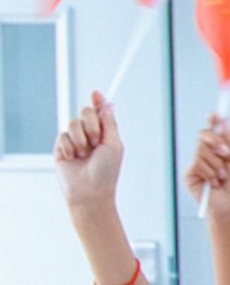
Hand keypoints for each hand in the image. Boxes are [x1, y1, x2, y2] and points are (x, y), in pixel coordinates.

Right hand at [53, 91, 125, 211]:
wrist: (90, 191)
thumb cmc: (106, 171)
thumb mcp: (114, 144)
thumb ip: (109, 123)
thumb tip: (109, 104)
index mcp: (105, 133)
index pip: (100, 112)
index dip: (98, 101)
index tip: (95, 92)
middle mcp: (89, 135)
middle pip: (85, 112)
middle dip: (90, 123)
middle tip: (95, 140)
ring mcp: (75, 141)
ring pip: (72, 123)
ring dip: (80, 139)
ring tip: (84, 155)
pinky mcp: (61, 148)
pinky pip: (62, 136)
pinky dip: (69, 147)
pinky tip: (72, 159)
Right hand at [184, 114, 229, 222]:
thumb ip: (229, 139)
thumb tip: (223, 119)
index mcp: (218, 149)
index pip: (212, 130)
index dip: (212, 121)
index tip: (214, 113)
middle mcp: (205, 154)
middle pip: (203, 134)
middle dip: (216, 142)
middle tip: (226, 153)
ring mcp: (196, 163)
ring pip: (201, 149)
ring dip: (216, 164)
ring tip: (222, 177)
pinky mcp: (189, 173)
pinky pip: (197, 163)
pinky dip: (209, 172)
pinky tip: (214, 183)